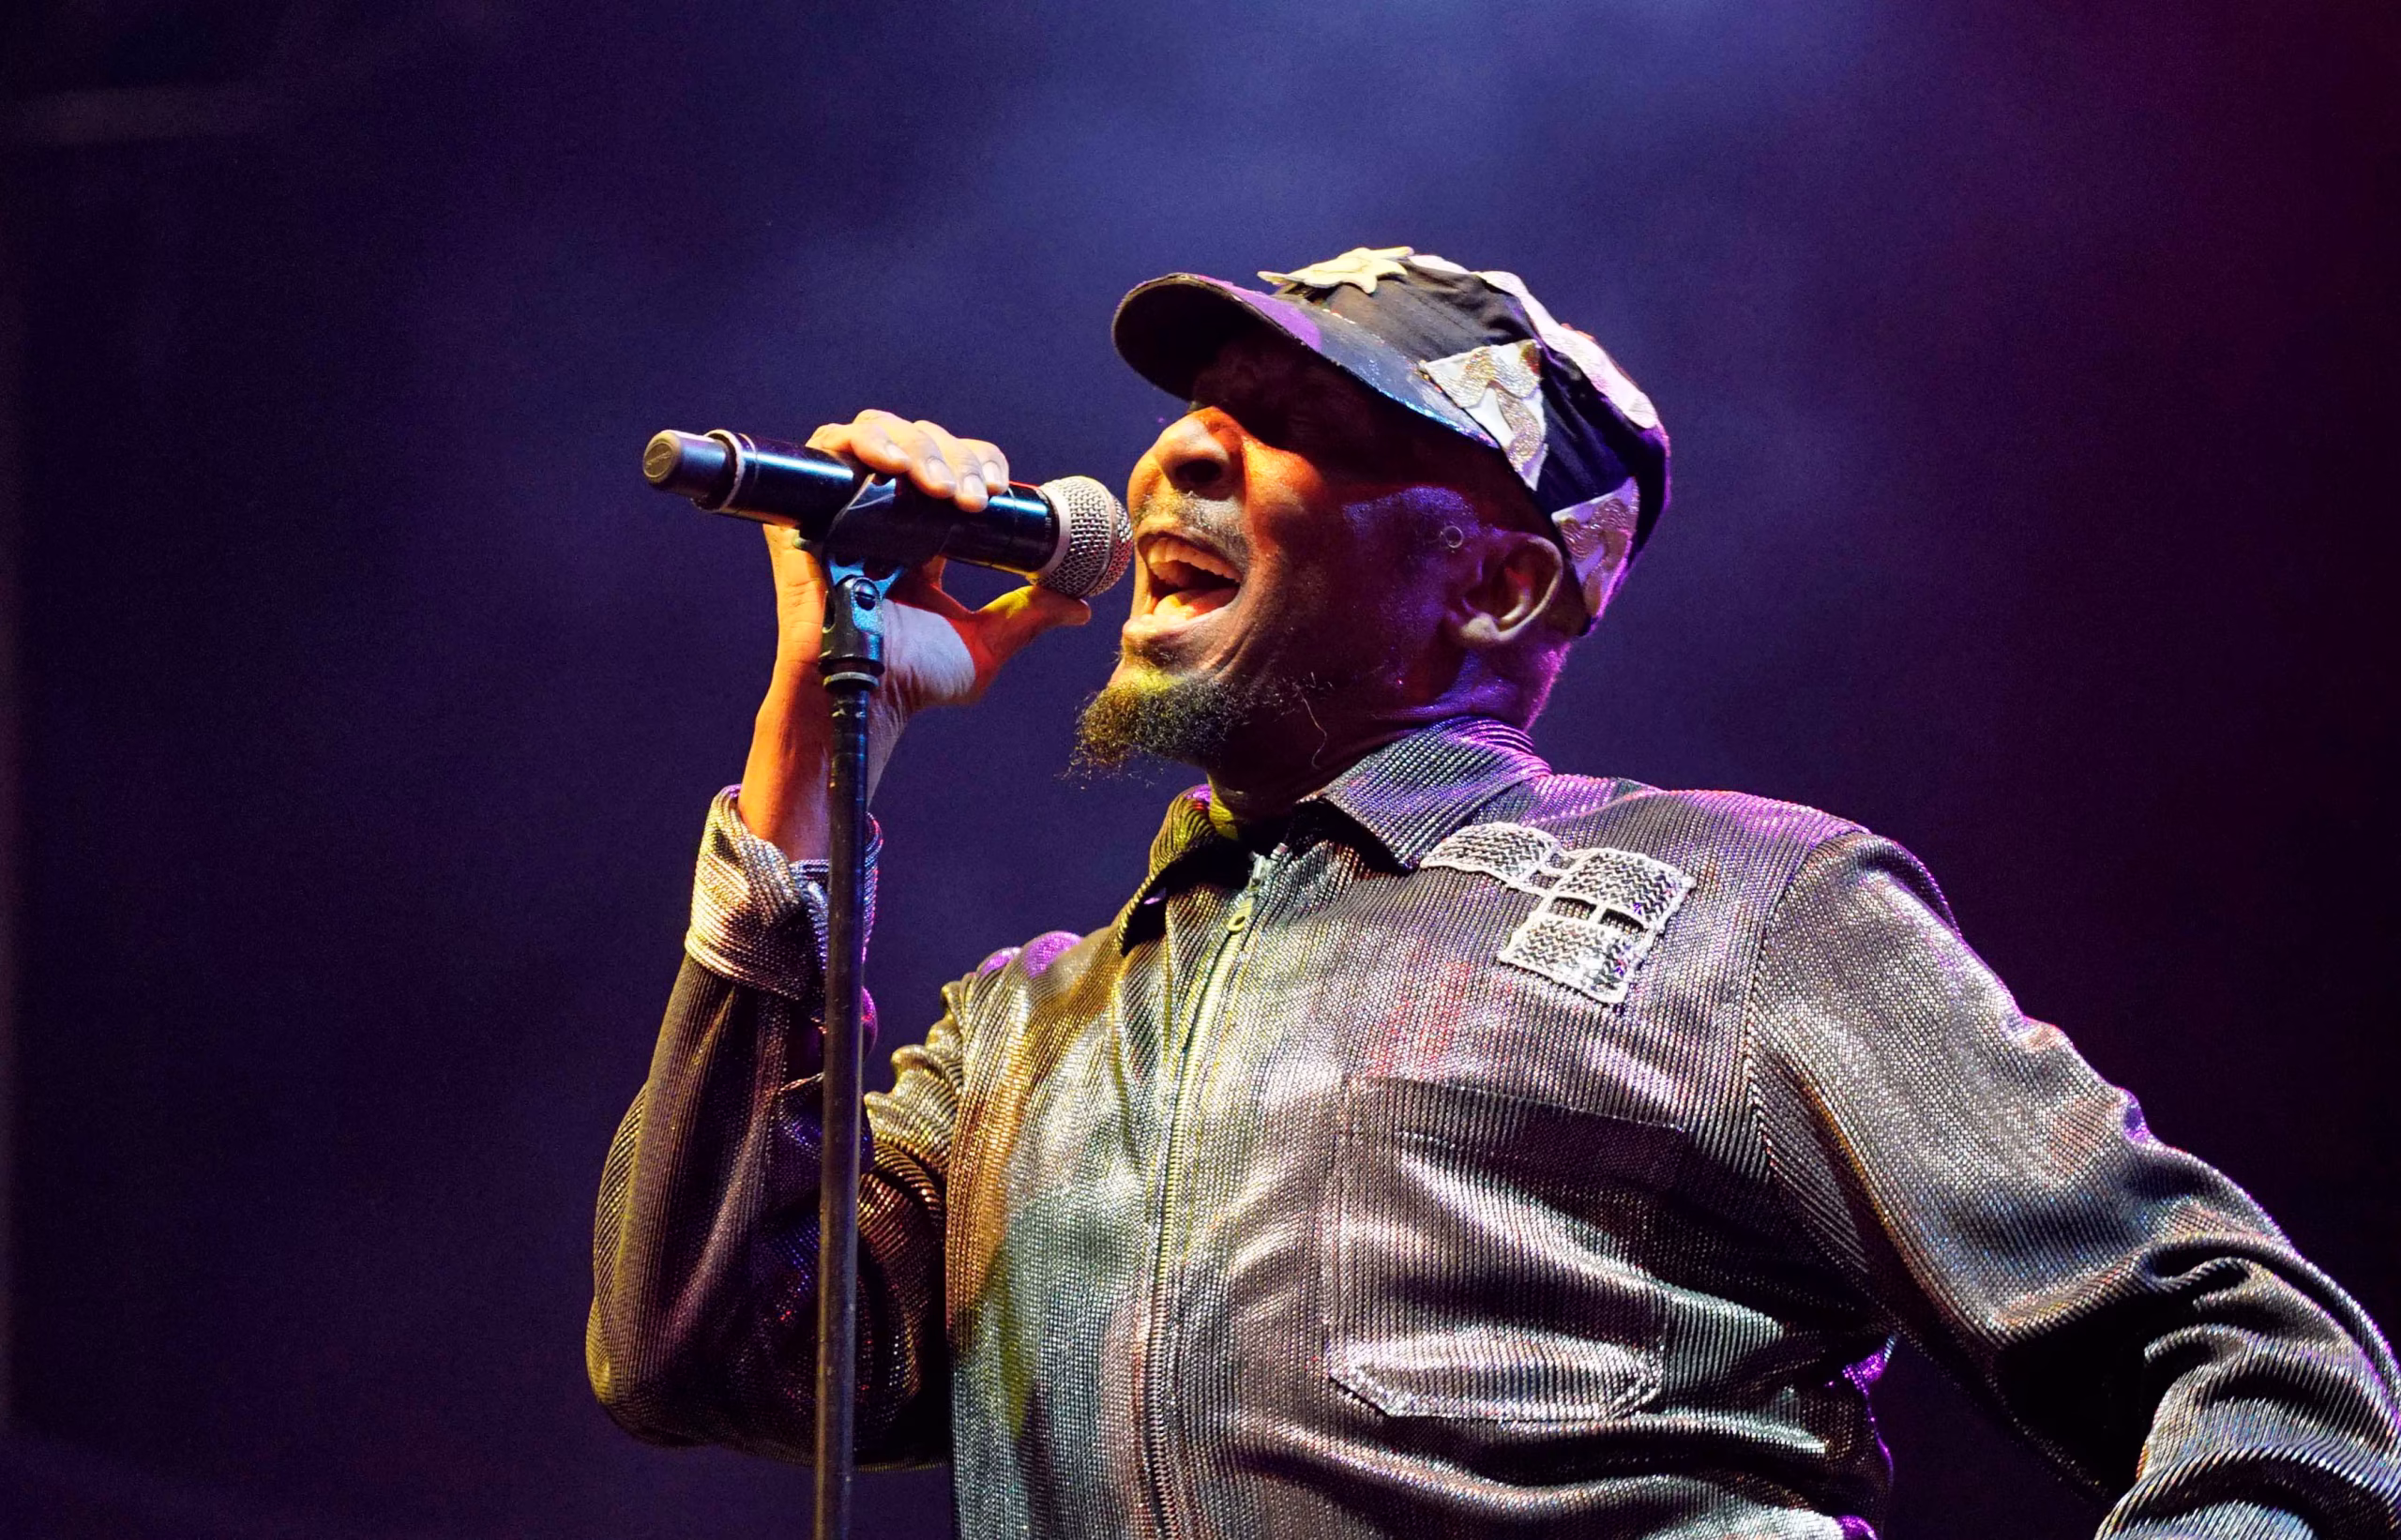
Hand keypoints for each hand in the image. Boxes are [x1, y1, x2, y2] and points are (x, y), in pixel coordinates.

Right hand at [739, 411, 1091, 858]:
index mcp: (924, 537)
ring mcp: (846, 509)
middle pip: (924, 444)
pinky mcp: (807, 510)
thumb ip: (1030, 618)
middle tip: (974, 498)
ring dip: (920, 448)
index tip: (999, 487)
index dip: (978, 462)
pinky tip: (895, 465)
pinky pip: (828, 448)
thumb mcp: (985, 645)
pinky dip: (864, 440)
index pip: (955, 467)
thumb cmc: (914, 682)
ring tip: (940, 486)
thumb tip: (1081, 607)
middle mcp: (885, 515)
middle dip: (956, 457)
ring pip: (883, 434)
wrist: (866, 697)